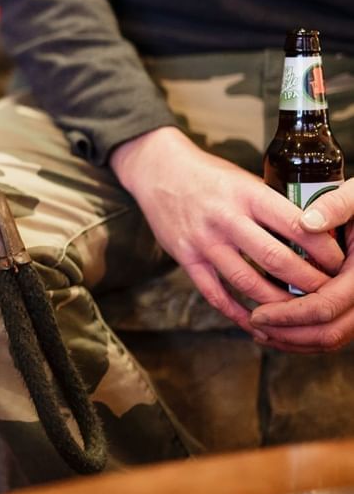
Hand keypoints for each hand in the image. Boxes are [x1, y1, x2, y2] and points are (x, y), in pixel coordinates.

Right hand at [110, 127, 342, 338]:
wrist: (158, 169)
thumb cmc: (208, 175)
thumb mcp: (244, 179)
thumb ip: (271, 207)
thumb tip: (313, 234)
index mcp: (246, 194)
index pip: (295, 224)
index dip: (323, 248)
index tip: (339, 262)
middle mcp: (225, 218)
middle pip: (275, 258)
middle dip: (308, 281)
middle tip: (328, 293)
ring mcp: (203, 241)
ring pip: (247, 282)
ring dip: (278, 302)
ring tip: (300, 312)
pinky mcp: (185, 257)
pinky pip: (215, 294)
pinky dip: (238, 313)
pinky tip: (257, 324)